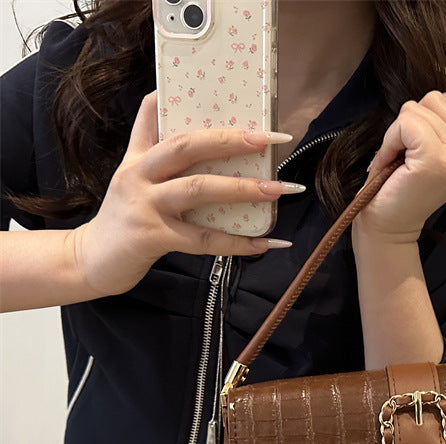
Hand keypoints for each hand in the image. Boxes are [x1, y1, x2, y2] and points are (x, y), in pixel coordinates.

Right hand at [70, 90, 300, 297]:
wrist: (90, 261)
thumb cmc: (123, 218)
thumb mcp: (130, 173)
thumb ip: (145, 140)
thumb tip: (159, 100)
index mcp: (139, 158)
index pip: (166, 120)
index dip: (197, 106)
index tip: (236, 102)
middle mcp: (139, 176)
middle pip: (186, 147)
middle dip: (229, 141)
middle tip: (267, 139)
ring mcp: (145, 206)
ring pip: (197, 189)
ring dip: (241, 189)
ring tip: (276, 189)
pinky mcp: (152, 237)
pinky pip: (202, 239)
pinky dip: (236, 243)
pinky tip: (263, 244)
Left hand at [352, 74, 445, 242]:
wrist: (386, 224)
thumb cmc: (402, 185)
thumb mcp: (435, 141)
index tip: (444, 114)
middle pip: (443, 98)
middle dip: (417, 118)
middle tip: (410, 151)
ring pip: (422, 107)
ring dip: (401, 129)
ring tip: (401, 158)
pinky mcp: (434, 160)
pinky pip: (408, 122)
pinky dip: (392, 138)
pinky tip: (393, 161)